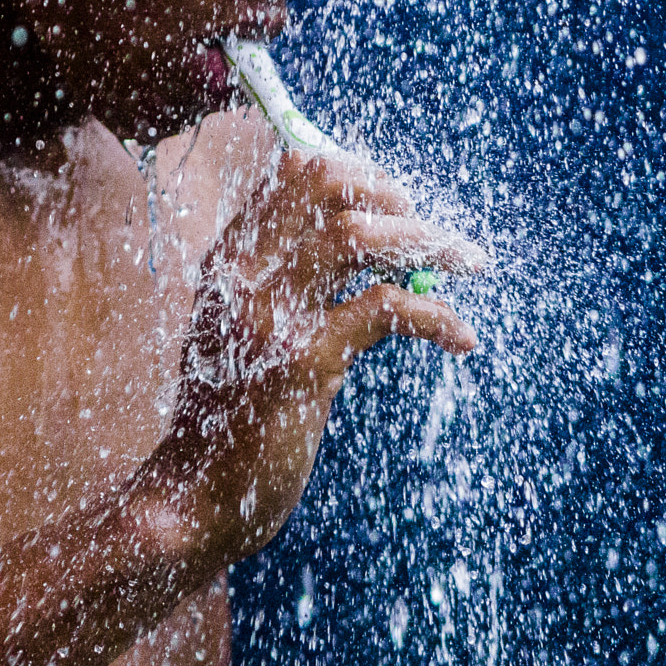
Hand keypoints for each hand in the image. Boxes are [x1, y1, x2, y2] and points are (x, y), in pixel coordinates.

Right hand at [142, 151, 483, 567]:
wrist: (199, 495)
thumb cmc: (235, 414)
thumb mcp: (248, 331)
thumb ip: (288, 281)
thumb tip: (369, 239)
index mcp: (231, 258)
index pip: (296, 170)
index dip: (362, 174)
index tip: (400, 204)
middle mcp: (243, 274)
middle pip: (327, 184)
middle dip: (396, 196)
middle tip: (434, 234)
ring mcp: (269, 316)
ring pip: (357, 235)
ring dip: (427, 242)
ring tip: (467, 263)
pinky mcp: (300, 364)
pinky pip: (384, 308)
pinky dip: (436, 316)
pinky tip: (460, 337)